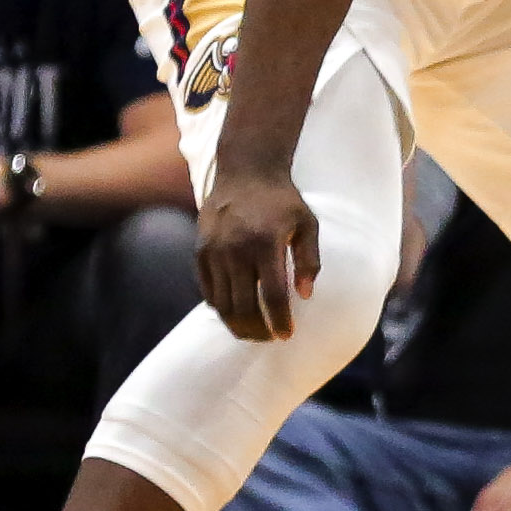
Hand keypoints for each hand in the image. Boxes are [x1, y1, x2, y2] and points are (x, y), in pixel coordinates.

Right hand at [198, 168, 318, 340]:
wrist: (246, 171)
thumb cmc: (282, 200)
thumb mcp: (307, 223)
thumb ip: (310, 260)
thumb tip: (306, 295)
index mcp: (266, 244)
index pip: (273, 296)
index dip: (280, 321)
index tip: (287, 335)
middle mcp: (236, 250)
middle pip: (243, 307)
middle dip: (257, 330)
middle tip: (269, 338)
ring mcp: (214, 251)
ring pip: (222, 304)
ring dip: (237, 325)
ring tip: (253, 333)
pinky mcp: (200, 251)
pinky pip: (208, 290)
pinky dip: (221, 307)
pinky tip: (235, 312)